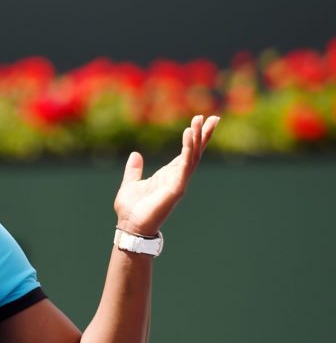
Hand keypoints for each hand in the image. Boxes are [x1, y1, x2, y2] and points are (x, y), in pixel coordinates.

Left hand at [114, 115, 219, 235]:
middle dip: (204, 135)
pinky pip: (185, 165)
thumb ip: (134, 170)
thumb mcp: (130, 183)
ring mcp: (179, 182)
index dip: (195, 138)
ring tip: (200, 120)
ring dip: (197, 138)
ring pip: (193, 156)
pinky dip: (187, 150)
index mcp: (168, 175)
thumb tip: (135, 154)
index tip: (201, 121)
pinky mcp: (177, 188)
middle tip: (213, 117)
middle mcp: (177, 177)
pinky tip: (188, 135)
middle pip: (195, 152)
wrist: (130, 226)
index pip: (186, 153)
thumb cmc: (130, 209)